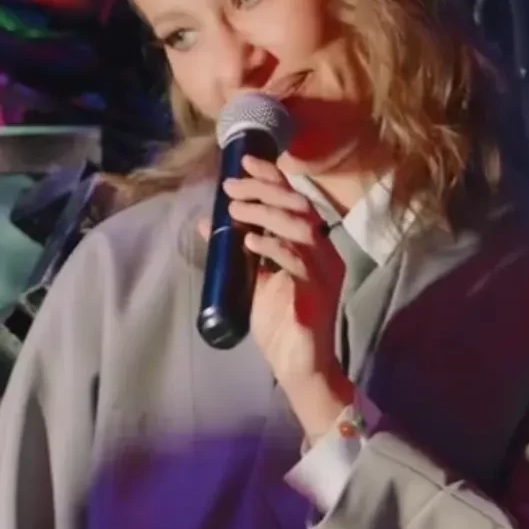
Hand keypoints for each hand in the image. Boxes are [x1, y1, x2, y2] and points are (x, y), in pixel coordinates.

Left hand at [223, 155, 352, 439]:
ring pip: (299, 226)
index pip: (295, 200)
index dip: (271, 177)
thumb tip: (205, 222)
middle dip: (263, 190)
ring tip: (235, 212)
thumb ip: (236, 250)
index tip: (244, 162)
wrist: (298, 366)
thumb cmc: (281, 324)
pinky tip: (249, 242)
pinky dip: (271, 246)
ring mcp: (323, 270)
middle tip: (230, 188)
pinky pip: (296, 259)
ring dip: (264, 213)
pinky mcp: (315, 291)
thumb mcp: (253, 280)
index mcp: (313, 245)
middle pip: (299, 205)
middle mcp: (323, 252)